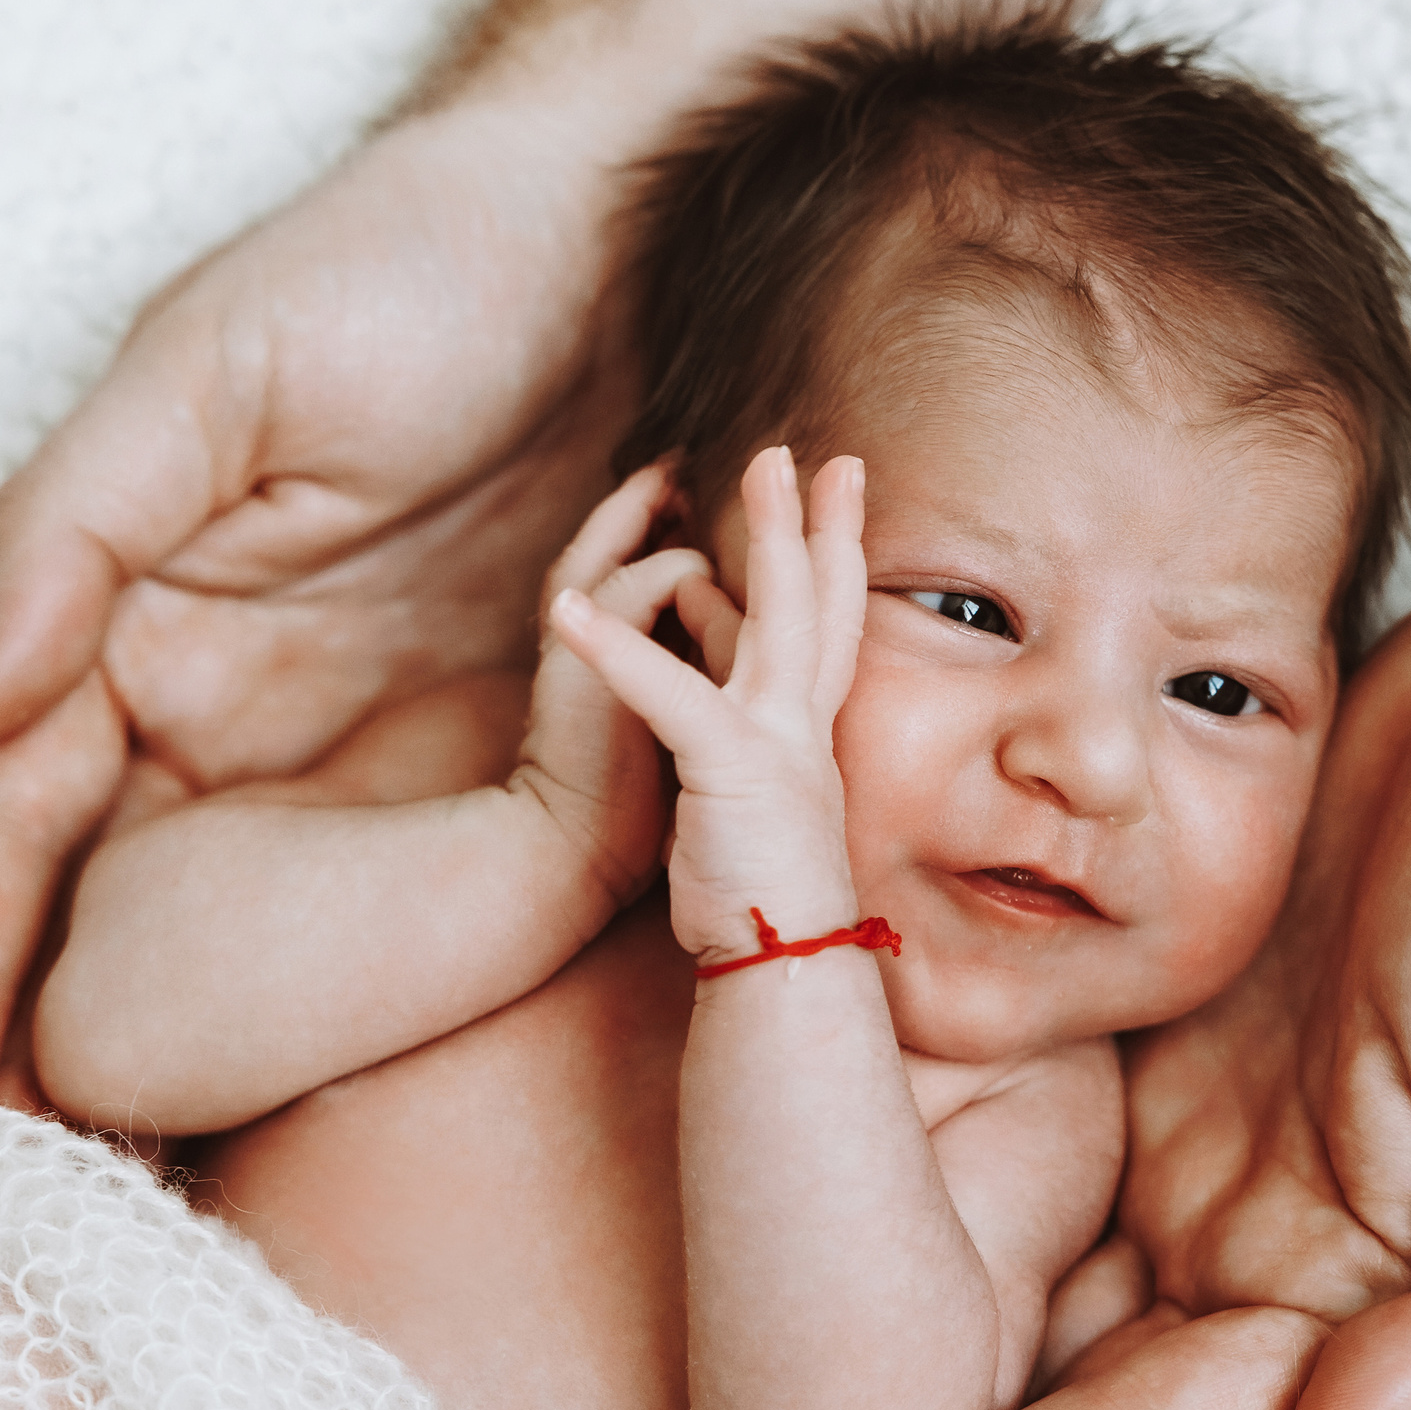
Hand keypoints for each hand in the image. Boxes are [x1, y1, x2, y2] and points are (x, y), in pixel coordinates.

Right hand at [0, 105, 622, 1140]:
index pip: (22, 819)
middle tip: (16, 1197)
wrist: (601, 231)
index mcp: (140, 619)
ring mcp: (375, 720)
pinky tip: (352, 1060)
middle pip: (131, 901)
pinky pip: (471, 845)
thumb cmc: (395, 271)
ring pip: (280, 905)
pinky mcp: (514, 716)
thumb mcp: (203, 381)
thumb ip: (69, 541)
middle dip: (73, 1045)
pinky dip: (416, 951)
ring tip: (155, 1175)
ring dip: (223, 1039)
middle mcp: (243, 694)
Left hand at [547, 448, 868, 964]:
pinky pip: (666, 688)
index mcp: (809, 727)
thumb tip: (725, 656)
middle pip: (814, 597)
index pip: (831, 621)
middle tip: (798, 450)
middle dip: (806, 518)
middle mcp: (802, 720)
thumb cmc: (766, 885)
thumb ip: (752, 719)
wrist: (786, 959)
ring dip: (751, 538)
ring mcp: (774, 737)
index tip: (841, 486)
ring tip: (727, 471)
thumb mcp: (764, 787)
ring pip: (768, 615)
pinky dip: (614, 648)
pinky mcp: (727, 763)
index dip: (836, 549)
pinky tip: (569, 612)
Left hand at [827, 546, 1410, 1409]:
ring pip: (1036, 1252)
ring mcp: (1208, 1119)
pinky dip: (945, 1145)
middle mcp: (1266, 1230)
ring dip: (919, 1321)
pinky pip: (1036, 1098)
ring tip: (762, 1390)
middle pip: (1071, 1377)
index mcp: (1358, 1288)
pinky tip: (827, 1175)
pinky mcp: (1165, 1013)